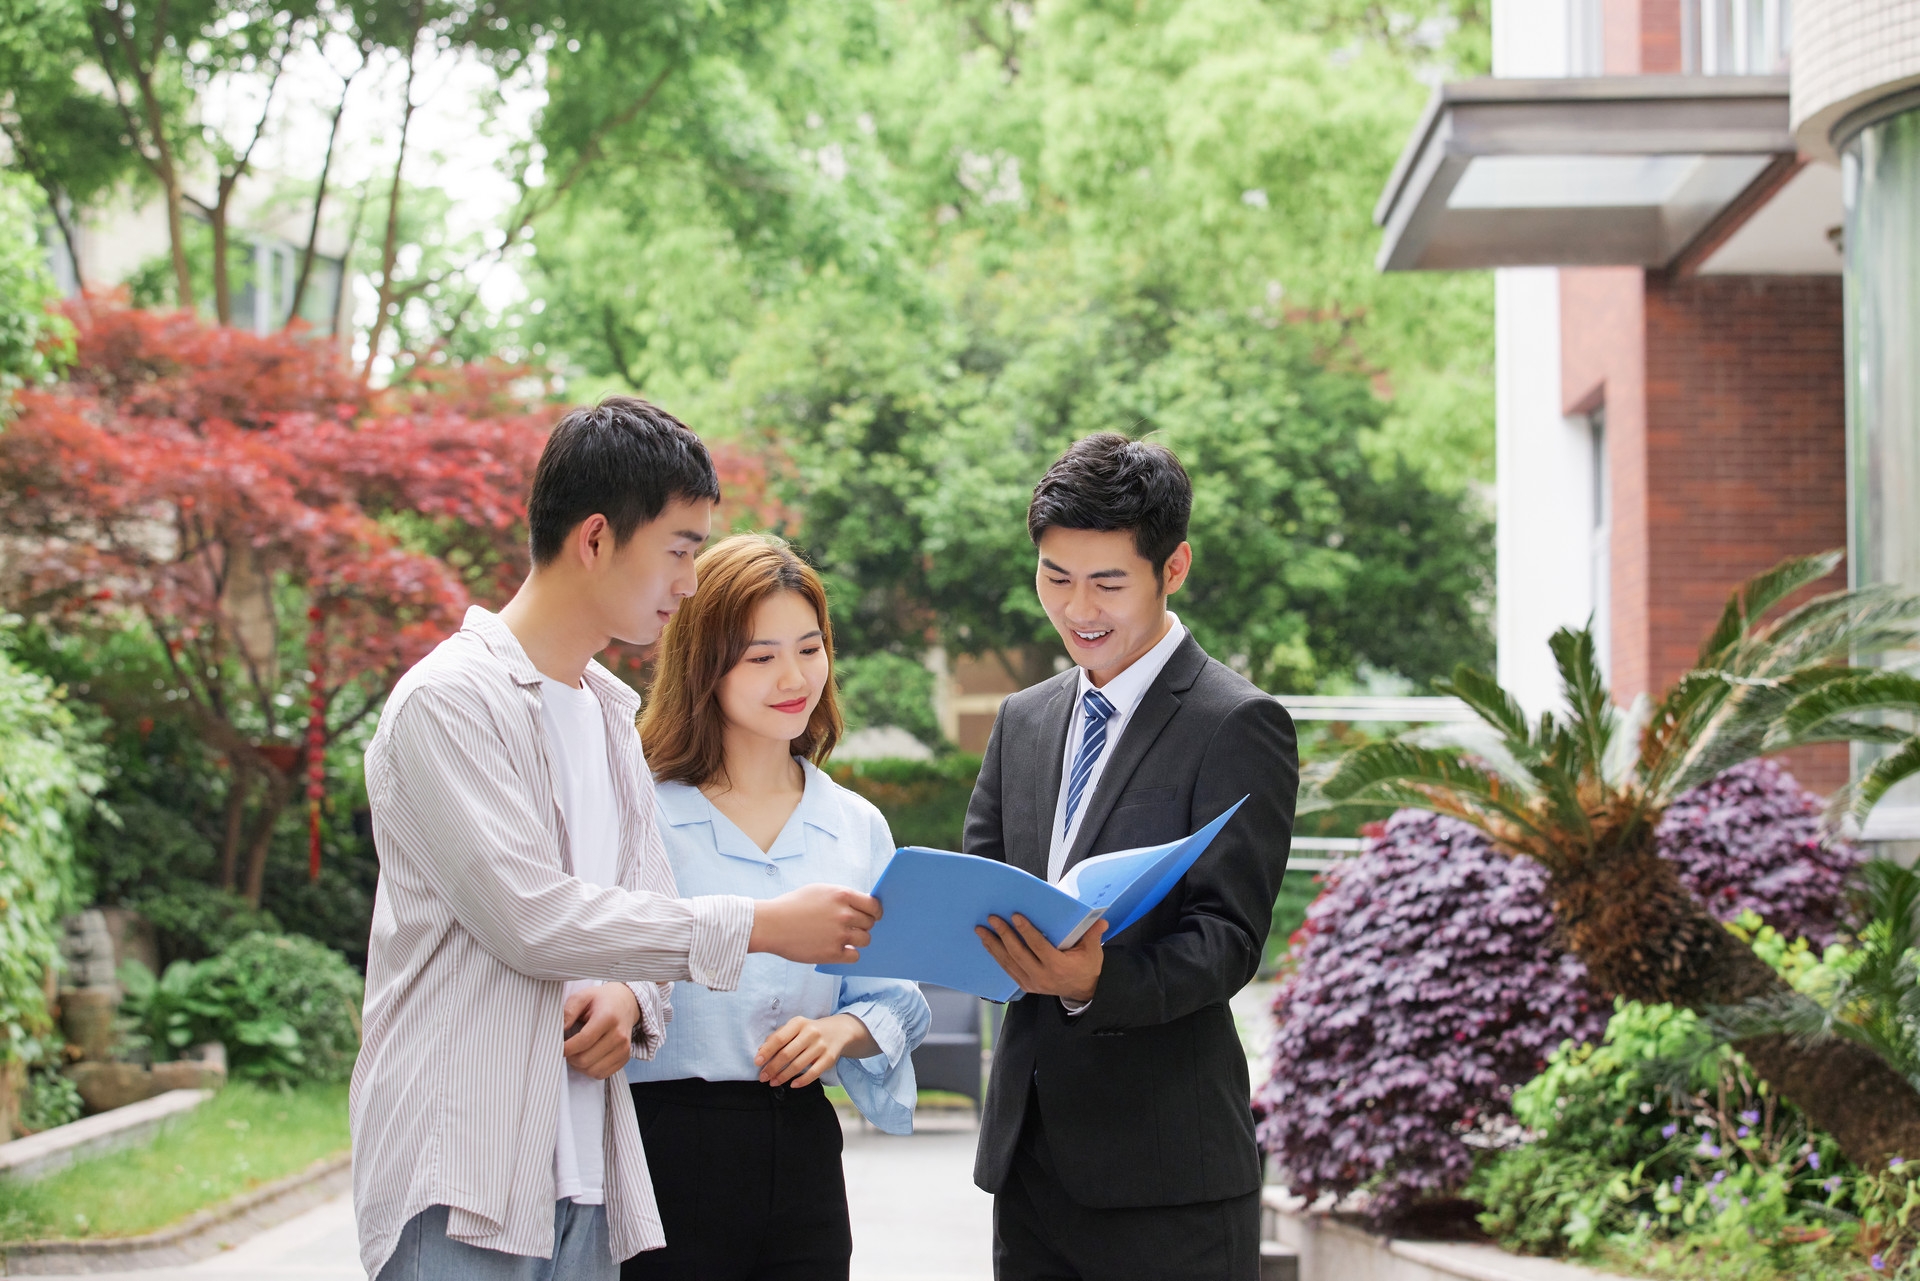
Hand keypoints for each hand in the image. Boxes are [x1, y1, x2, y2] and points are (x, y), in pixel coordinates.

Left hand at [561, 983, 639, 1079]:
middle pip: (586, 1059)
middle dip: (570, 1057)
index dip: (566, 1048)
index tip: (558, 1047)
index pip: (583, 1041)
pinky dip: (590, 1069)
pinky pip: (601, 1074)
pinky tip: (588, 1057)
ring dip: (579, 1065)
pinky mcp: (624, 1058)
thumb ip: (568, 1012)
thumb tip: (559, 1031)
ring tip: (577, 1052)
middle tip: (567, 1049)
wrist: (625, 1003)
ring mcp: (623, 1049)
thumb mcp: (583, 996)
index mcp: (608, 1018)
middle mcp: (619, 1035)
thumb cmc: (602, 1001)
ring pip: (592, 1070)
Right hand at [749, 884, 880, 963]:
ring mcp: (839, 935)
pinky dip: (849, 954)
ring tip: (842, 938)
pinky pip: (854, 956)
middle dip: (862, 925)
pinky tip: (838, 949)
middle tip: (849, 927)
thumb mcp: (819, 891)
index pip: (873, 905)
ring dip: (857, 940)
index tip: (872, 916)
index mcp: (842, 895)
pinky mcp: (832, 953)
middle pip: (870, 923)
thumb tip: (863, 904)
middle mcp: (844, 915)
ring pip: (865, 940)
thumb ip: (842, 897)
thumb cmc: (792, 906)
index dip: (875, 912)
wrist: (770, 924)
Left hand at [754, 1013, 877, 1087]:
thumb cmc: (809, 1031)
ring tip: (773, 1082)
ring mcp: (821, 1046)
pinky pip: (814, 1073)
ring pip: (798, 1065)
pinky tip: (792, 1085)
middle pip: (787, 1054)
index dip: (767, 1051)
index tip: (757, 1062)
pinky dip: (802, 1081)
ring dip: (783, 1076)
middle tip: (763, 1077)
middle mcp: (811, 1033)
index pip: (779, 1038)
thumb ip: (778, 1036)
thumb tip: (761, 1051)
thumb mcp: (795, 1027)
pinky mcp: (829, 1058)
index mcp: (799, 1023)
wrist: (839, 1031)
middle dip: (772, 1067)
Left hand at [976, 915, 1105, 1003]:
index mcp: (1058, 966)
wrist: (1082, 991)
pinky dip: (996, 956)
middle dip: (1004, 935)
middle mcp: (1042, 976)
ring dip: (993, 945)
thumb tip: (1100, 921)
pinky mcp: (1025, 985)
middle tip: (993, 919)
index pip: (1038, 946)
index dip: (1026, 931)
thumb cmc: (1087, 968)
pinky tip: (988, 944)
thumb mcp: (1093, 952)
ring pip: (1008, 962)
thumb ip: (1093, 935)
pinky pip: (1007, 969)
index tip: (1015, 916)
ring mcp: (1032, 983)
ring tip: (981, 930)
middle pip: (1018, 954)